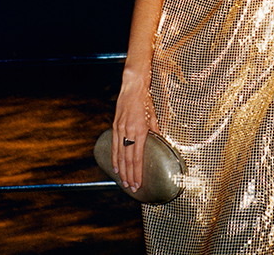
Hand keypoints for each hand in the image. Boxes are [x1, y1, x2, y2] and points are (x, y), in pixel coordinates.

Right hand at [111, 76, 158, 192]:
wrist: (132, 86)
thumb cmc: (145, 100)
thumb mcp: (153, 115)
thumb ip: (155, 130)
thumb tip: (159, 141)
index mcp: (140, 130)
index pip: (137, 157)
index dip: (138, 172)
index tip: (139, 183)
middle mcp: (128, 132)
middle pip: (128, 159)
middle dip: (130, 175)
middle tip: (132, 188)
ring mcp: (120, 129)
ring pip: (119, 155)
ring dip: (121, 170)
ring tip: (123, 182)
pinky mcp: (115, 126)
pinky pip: (114, 145)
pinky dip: (114, 158)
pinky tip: (115, 167)